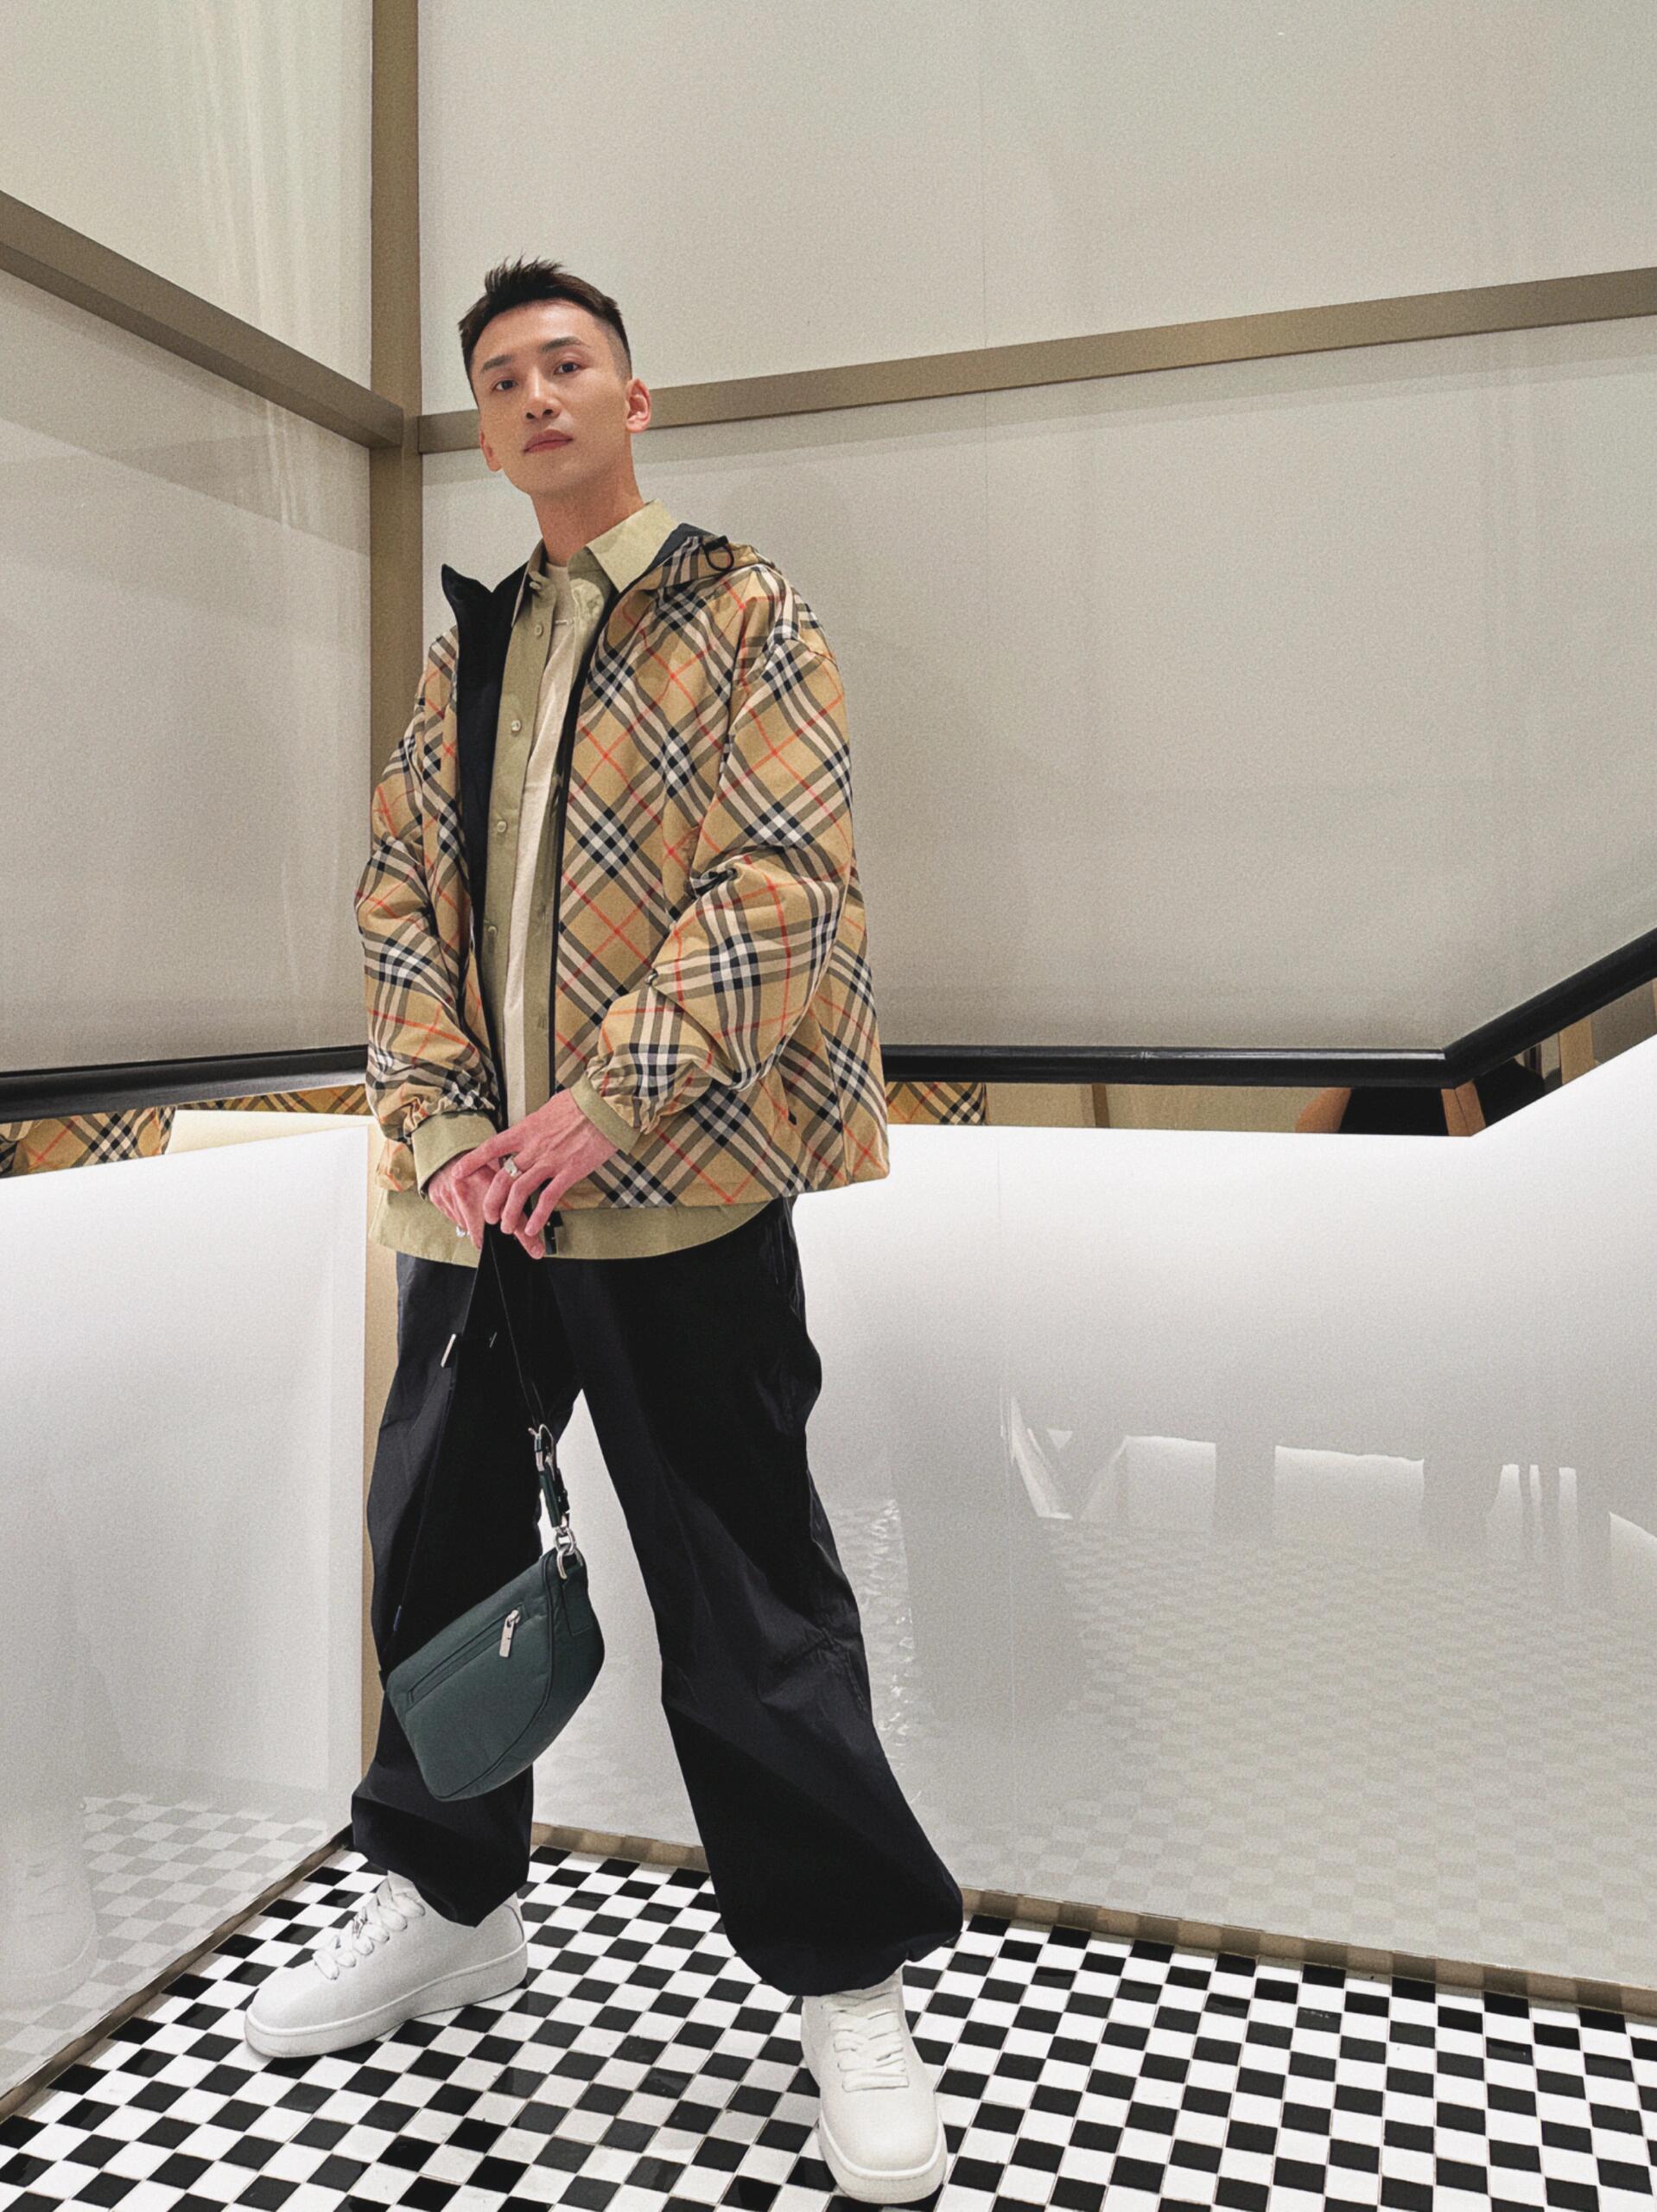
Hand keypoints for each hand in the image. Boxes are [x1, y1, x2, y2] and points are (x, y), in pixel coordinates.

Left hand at [431, 1093, 622, 1258]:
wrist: (606, 1105)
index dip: (472, 1161)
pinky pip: (548, 1198)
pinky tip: (533, 1228)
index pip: (492, 1147)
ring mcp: (551, 1161)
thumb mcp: (550, 1109)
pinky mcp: (570, 1171)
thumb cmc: (582, 1103)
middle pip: (502, 1178)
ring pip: (520, 1191)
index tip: (459, 1172)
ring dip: (510, 1213)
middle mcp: (534, 1147)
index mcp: (526, 1130)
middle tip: (488, 1216)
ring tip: (507, 1227)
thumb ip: (537, 1125)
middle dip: (490, 1201)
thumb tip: (533, 1128)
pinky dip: (538, 1216)